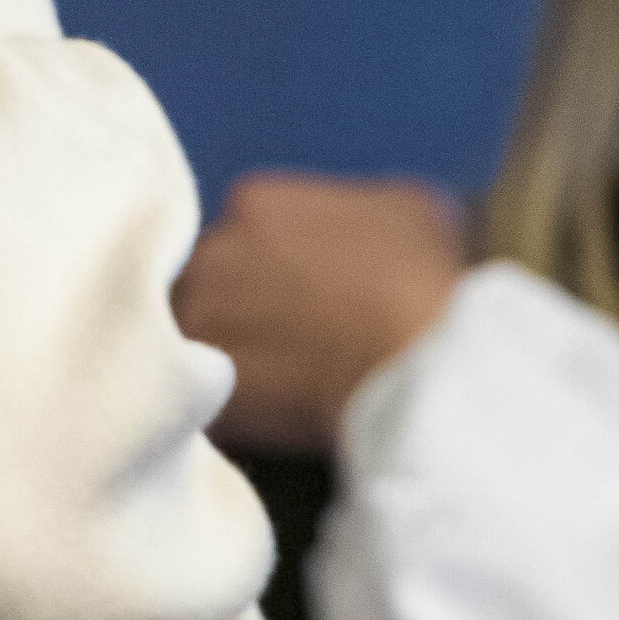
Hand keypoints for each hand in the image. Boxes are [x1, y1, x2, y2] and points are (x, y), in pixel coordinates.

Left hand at [176, 173, 470, 457]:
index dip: (274, 263)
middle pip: (212, 279)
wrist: (418, 363)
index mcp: (257, 203)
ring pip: (195, 335)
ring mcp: (198, 319)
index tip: (302, 292)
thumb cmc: (422, 281)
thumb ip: (359, 207)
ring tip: (278, 383)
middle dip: (241, 305)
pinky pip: (200, 394)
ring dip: (225, 354)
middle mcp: (212, 252)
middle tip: (289, 339)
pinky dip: (228, 406)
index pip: (246, 229)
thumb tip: (358, 228)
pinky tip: (271, 416)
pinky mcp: (197, 385)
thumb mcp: (409, 209)